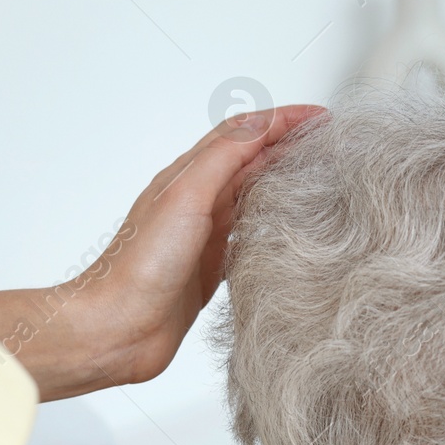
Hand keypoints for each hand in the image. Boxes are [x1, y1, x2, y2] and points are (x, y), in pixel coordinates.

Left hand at [0, 106, 323, 400]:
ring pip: (252, 195)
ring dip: (284, 179)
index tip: (320, 117)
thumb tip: (261, 125)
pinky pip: (249, 236)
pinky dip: (274, 225)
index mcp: (189, 176)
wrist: (116, 327)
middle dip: (289, 145)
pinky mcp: (210, 269)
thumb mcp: (186, 196)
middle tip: (329, 142)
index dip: (282, 120)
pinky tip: (290, 231)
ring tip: (320, 175)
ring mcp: (204, 235)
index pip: (243, 134)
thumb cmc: (140, 266)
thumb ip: (224, 158)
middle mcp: (197, 202)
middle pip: (251, 160)